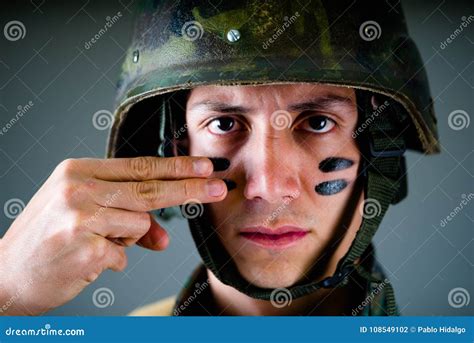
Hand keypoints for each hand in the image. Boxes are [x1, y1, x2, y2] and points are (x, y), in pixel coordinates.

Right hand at [0, 156, 226, 314]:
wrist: (4, 275)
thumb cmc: (48, 240)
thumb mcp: (85, 217)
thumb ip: (127, 219)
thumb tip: (163, 238)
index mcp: (78, 171)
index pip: (140, 166)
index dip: (176, 167)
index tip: (204, 167)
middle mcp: (79, 187)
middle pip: (150, 188)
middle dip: (189, 189)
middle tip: (219, 187)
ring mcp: (80, 216)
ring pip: (140, 224)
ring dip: (125, 239)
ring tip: (92, 243)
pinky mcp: (84, 246)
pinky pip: (123, 254)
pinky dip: (111, 260)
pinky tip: (83, 259)